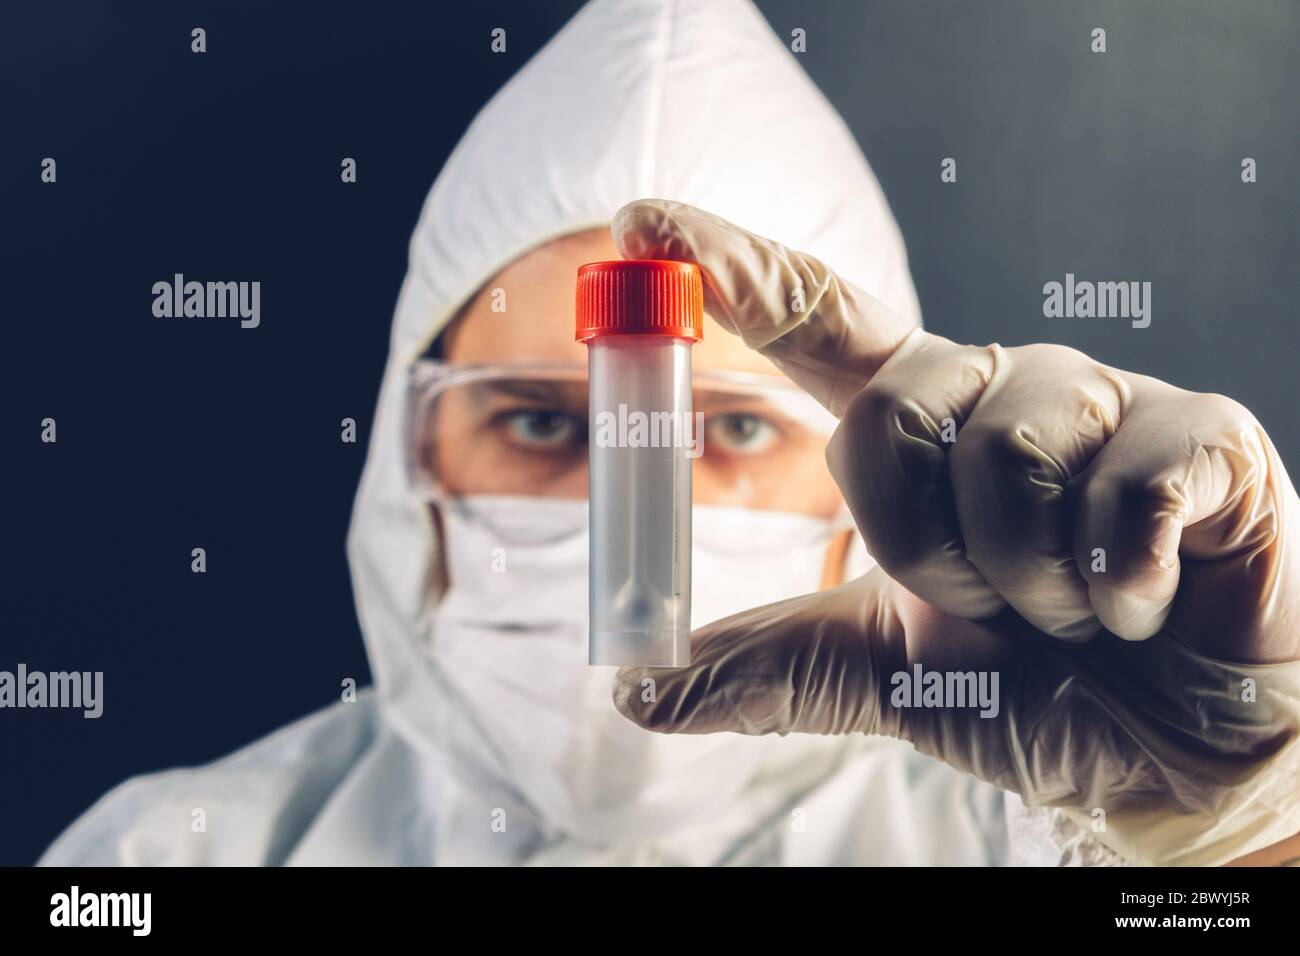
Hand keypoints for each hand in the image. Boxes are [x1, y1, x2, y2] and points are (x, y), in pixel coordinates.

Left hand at [609, 198, 1299, 865]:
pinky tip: (1145, 603)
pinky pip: (1124, 489)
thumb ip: (771, 666)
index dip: (738, 271)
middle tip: (988, 610)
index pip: (819, 323)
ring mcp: (1106, 404)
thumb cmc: (1037, 691)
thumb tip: (639, 689)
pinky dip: (1118, 583)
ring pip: (1001, 457)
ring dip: (1023, 582)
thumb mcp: (883, 677)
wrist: (1181, 753)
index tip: (643, 224)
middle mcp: (1001, 390)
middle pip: (886, 415)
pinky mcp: (1206, 435)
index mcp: (921, 425)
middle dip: (920, 553)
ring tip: (1075, 611)